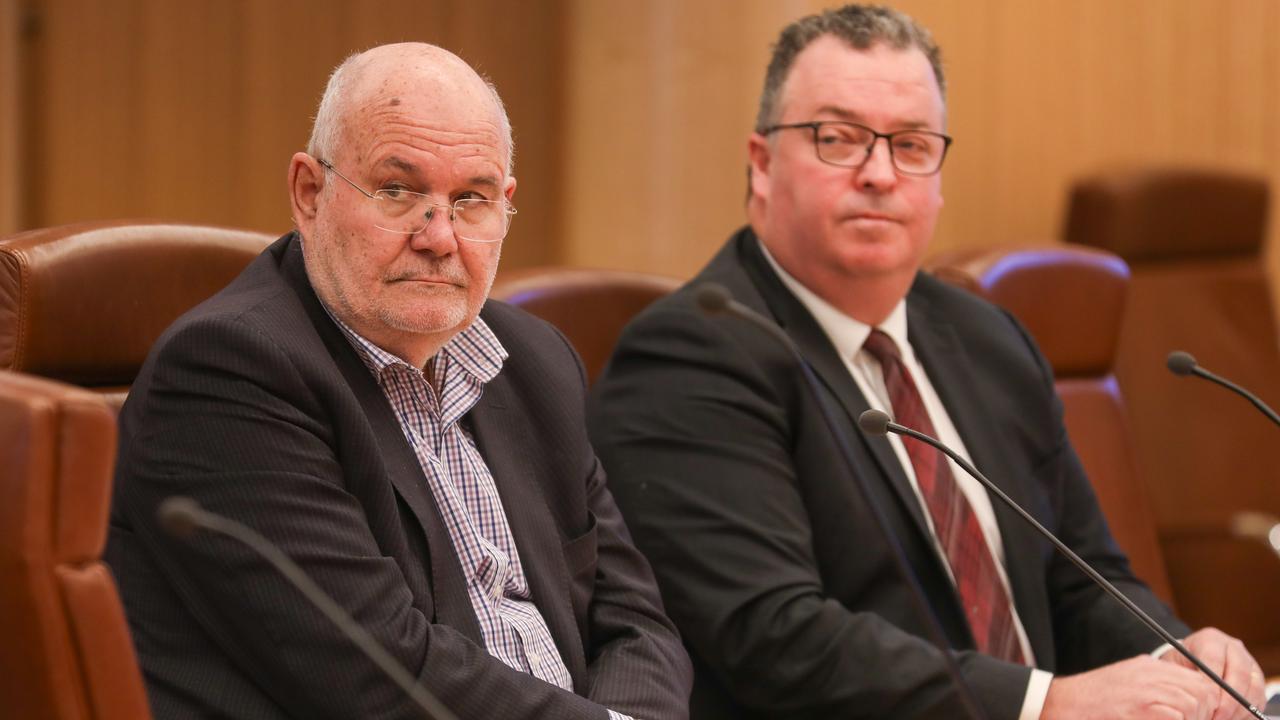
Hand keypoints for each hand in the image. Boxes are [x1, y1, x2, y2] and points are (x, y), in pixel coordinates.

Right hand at [1043, 654, 1217, 718]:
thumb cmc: (1094, 702)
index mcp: (1150, 667)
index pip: (1201, 681)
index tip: (1201, 716)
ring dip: (1191, 718)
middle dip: (1204, 713)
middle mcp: (1153, 674)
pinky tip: (1152, 719)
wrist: (1066, 706)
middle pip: (1203, 692)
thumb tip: (1189, 701)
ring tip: (1168, 718)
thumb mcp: (1128, 682)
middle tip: (1187, 719)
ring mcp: (1149, 691)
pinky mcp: (1146, 710)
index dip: (1207, 703)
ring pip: (1195, 705)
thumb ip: (1157, 686)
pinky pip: (1179, 716)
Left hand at [1160, 627, 1265, 719]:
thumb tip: (1188, 695)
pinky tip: (1231, 718)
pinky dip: (1247, 712)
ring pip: (1253, 687)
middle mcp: (1233, 647)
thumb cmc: (1180, 665)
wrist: (1191, 662)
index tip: (1204, 702)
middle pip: (1239, 674)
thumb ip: (1181, 676)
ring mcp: (1249, 662)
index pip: (1214, 659)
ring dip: (1239, 709)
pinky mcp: (1257, 679)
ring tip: (1221, 719)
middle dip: (1228, 700)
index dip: (1210, 684)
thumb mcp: (1173, 666)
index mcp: (1210, 639)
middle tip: (1217, 717)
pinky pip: (1259, 697)